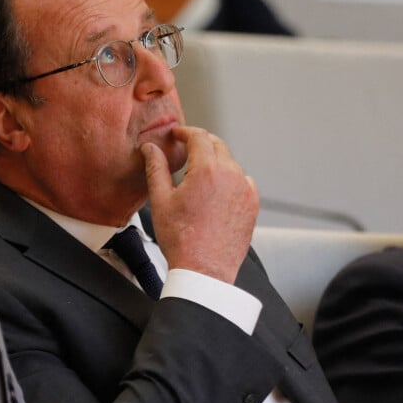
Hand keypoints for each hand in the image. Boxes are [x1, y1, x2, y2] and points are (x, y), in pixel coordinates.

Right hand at [141, 126, 258, 283]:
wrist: (205, 271)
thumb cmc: (181, 240)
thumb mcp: (161, 200)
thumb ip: (156, 168)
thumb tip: (149, 148)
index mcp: (207, 170)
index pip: (199, 136)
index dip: (185, 132)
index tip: (177, 135)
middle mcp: (231, 175)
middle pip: (217, 145)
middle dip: (201, 142)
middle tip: (186, 147)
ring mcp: (245, 190)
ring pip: (230, 163)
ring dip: (215, 161)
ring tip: (198, 174)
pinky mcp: (252, 204)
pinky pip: (242, 181)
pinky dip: (229, 179)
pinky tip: (215, 192)